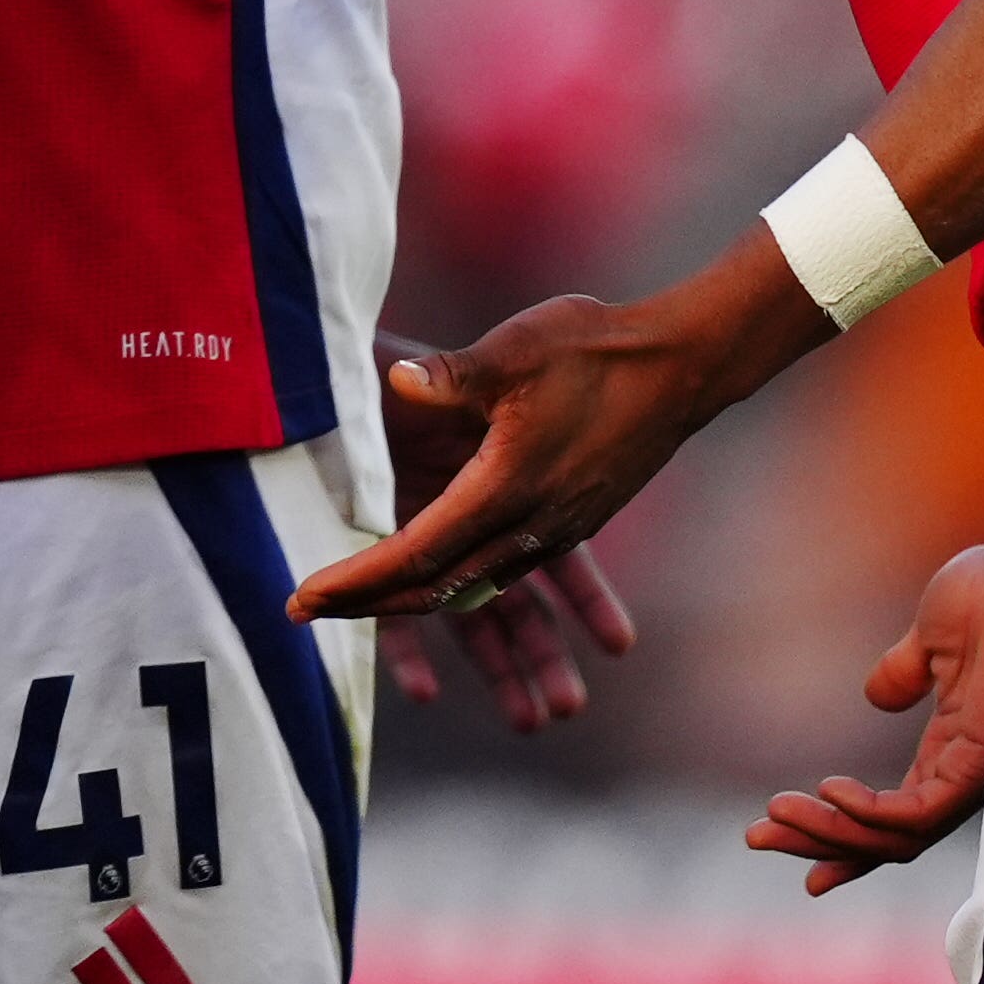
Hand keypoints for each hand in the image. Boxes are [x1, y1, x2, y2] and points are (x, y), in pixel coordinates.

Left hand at [290, 250, 822, 623]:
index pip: (412, 556)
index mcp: (503, 489)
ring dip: (430, 625)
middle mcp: (528, 525)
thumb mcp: (515, 349)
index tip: (300, 599)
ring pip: (481, 597)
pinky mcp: (570, 520)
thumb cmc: (595, 348)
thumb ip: (451, 374)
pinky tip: (454, 610)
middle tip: (305, 616)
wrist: (684, 364)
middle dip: (370, 607)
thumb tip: (394, 378)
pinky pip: (511, 577)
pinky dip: (476, 602)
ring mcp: (554, 528)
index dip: (353, 582)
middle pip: (437, 589)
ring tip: (372, 635)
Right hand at [746, 538, 983, 892]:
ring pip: (897, 836)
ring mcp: (973, 771)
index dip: (839, 829)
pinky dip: (870, 812)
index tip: (779, 826)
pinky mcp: (981, 759)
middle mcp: (962, 772)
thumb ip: (905, 669)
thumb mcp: (933, 632)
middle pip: (887, 838)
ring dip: (832, 831)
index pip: (893, 814)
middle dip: (819, 841)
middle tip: (756, 836)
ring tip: (776, 816)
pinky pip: (919, 811)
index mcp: (951, 749)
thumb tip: (876, 697)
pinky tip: (828, 791)